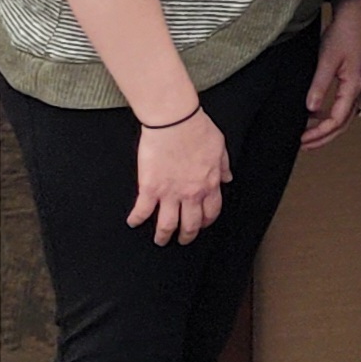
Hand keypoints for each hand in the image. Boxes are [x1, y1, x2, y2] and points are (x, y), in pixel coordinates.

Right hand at [129, 109, 231, 245]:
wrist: (175, 121)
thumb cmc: (197, 130)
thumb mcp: (220, 148)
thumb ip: (223, 166)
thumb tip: (227, 178)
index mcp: (209, 184)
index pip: (211, 212)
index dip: (206, 221)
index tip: (201, 224)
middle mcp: (191, 193)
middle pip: (190, 224)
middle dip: (187, 236)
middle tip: (182, 240)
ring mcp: (170, 193)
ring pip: (167, 224)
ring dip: (163, 236)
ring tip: (160, 240)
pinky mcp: (150, 188)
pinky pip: (143, 210)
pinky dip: (136, 219)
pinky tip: (133, 222)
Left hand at [301, 0, 360, 148]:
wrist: (357, 16)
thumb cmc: (345, 33)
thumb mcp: (327, 59)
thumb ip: (319, 85)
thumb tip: (310, 108)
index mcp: (353, 86)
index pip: (337, 119)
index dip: (320, 133)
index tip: (303, 138)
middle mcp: (359, 89)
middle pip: (343, 123)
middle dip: (324, 137)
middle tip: (305, 145)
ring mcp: (359, 86)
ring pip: (345, 117)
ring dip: (327, 128)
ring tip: (308, 134)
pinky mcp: (354, 80)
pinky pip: (344, 106)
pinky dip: (331, 115)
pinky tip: (317, 114)